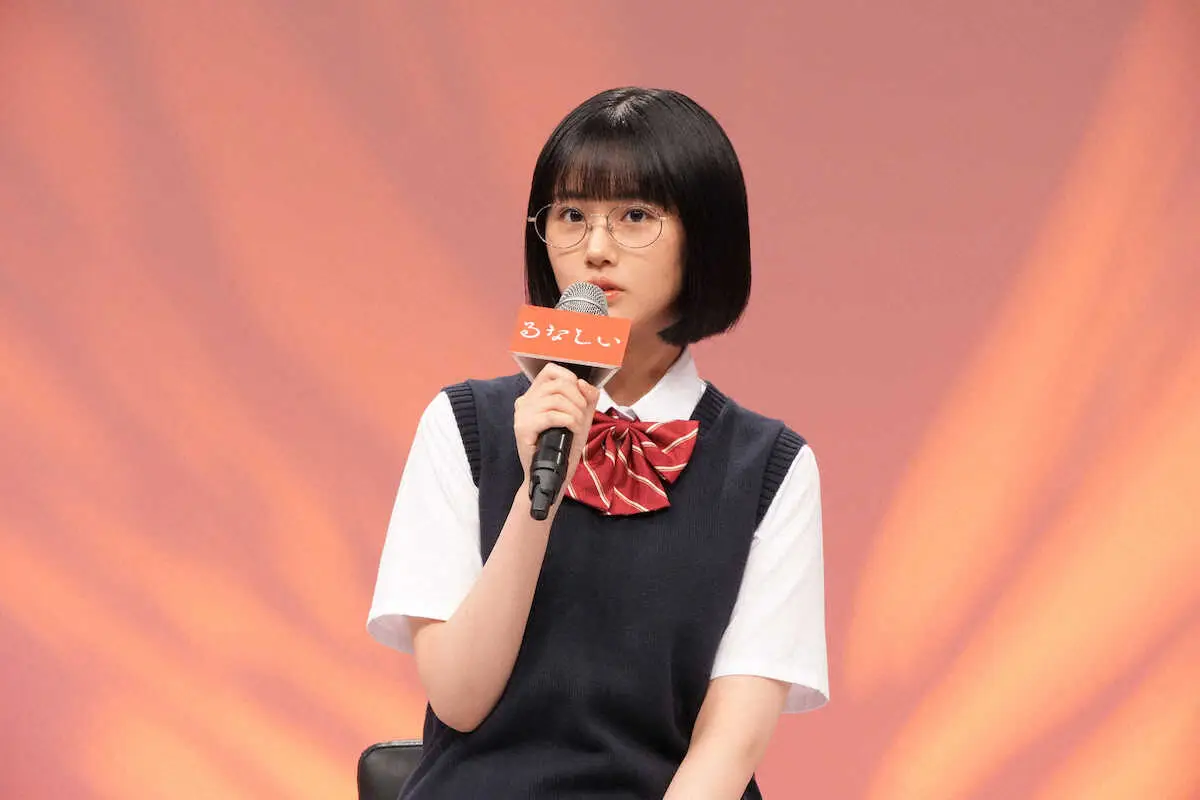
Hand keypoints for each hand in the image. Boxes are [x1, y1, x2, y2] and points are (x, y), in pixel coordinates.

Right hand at [514, 364, 600, 488]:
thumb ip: (587, 396)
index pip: (551, 371)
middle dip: (578, 399)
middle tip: (582, 416)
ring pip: (556, 400)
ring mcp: (521, 414)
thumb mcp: (582, 416)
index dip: (570, 378)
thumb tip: (582, 383)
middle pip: (557, 385)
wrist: (554, 473)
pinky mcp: (522, 428)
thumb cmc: (565, 445)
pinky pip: (551, 416)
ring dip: (575, 412)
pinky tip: (572, 429)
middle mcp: (525, 401)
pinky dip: (568, 421)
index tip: (579, 397)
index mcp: (534, 395)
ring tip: (578, 425)